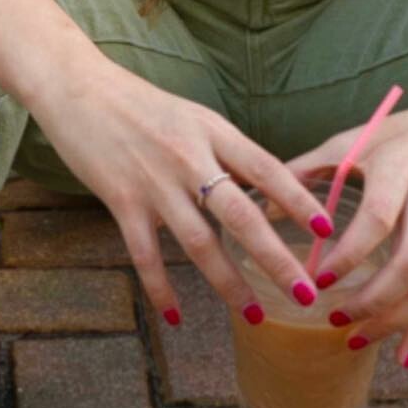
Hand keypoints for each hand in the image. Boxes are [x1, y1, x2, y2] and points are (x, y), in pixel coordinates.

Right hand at [28, 60, 338, 325]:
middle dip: (275, 258)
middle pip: (241, 214)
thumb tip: (261, 189)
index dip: (298, 199)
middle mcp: (188, 157)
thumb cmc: (140, 104)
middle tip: (304, 292)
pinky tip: (177, 318)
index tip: (326, 229)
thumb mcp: (193, 117)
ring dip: (228, 283)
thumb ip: (223, 152)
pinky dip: (162, 289)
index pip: (265, 168)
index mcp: (212, 131)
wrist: (80, 89)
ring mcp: (154, 182)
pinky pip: (146, 255)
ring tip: (254, 315)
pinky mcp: (121, 201)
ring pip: (199, 242)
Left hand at [280, 101, 407, 364]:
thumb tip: (261, 200)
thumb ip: (311, 167)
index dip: (349, 254)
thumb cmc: (404, 134)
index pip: (377, 219)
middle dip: (373, 299)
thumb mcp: (359, 139)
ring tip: (354, 337)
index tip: (320, 278)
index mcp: (400, 171)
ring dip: (393, 319)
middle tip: (334, 316)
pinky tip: (401, 355)